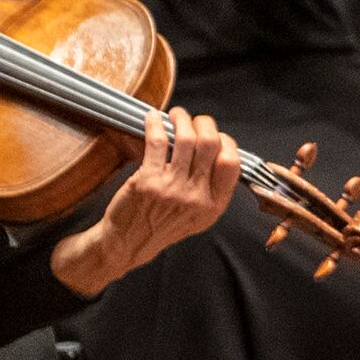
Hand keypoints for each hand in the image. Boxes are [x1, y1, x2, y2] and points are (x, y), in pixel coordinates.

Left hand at [56, 108, 236, 293]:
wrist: (127, 244)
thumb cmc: (162, 226)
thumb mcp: (199, 217)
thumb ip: (212, 188)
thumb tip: (218, 149)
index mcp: (213, 205)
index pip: (232, 162)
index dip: (225, 141)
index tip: (215, 135)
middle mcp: (196, 197)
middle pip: (210, 144)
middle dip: (204, 123)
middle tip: (194, 120)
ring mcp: (172, 189)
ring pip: (186, 138)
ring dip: (181, 119)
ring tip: (176, 115)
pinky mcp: (148, 180)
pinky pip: (157, 141)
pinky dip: (155, 124)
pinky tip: (153, 118)